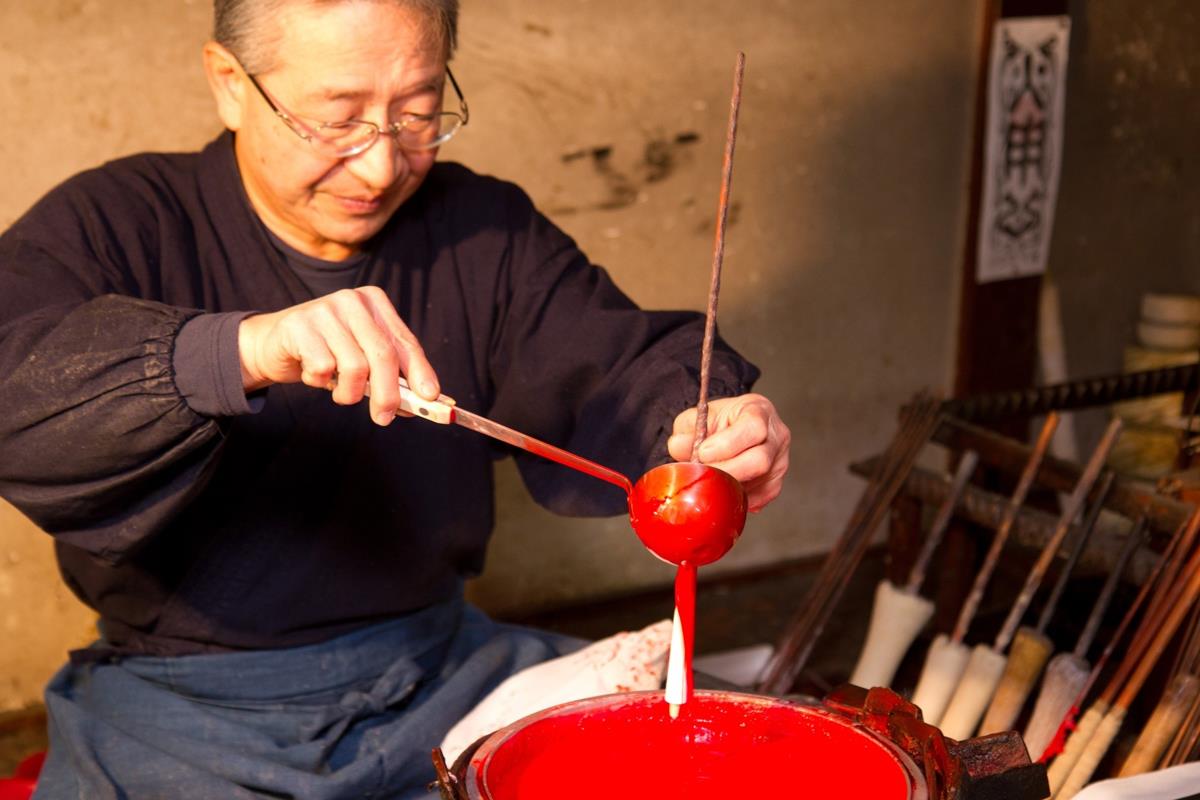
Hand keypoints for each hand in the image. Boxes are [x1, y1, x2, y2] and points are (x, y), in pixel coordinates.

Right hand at [237, 287, 439, 424]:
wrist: (274, 343)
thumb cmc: (327, 352)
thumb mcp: (362, 357)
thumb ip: (390, 375)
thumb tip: (420, 403)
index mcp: (375, 302)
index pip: (405, 342)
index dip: (420, 371)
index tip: (430, 396)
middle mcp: (352, 301)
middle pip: (383, 355)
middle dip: (388, 393)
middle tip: (384, 418)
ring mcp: (325, 310)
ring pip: (354, 366)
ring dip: (348, 393)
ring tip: (339, 392)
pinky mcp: (299, 325)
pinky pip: (323, 369)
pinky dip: (320, 382)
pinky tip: (313, 374)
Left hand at [667, 393, 789, 512]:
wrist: (729, 431)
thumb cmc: (717, 421)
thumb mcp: (697, 417)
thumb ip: (687, 430)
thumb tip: (678, 446)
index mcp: (759, 411)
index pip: (754, 428)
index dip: (727, 444)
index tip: (703, 452)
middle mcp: (776, 436)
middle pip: (760, 460)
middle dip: (726, 471)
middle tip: (703, 472)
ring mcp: (780, 461)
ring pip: (759, 482)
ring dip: (730, 485)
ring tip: (710, 479)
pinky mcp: (775, 483)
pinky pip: (759, 498)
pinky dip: (738, 497)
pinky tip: (724, 488)